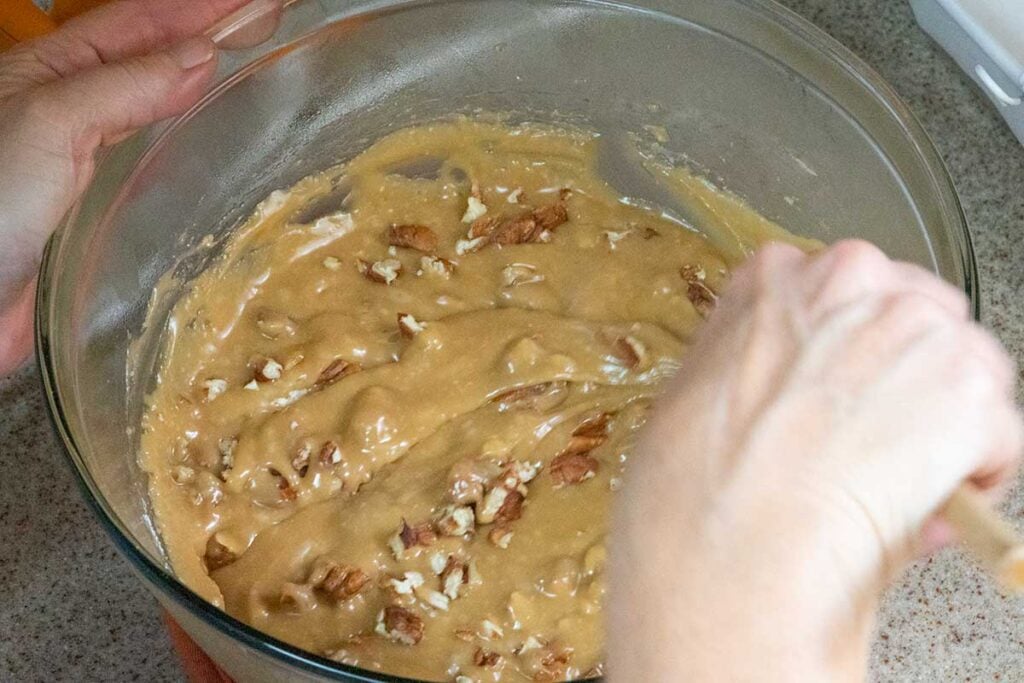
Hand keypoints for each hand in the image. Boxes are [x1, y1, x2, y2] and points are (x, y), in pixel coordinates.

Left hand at [0, 0, 278, 375]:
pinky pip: (150, 158)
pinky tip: (210, 141)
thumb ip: (125, 86)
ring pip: (153, 103)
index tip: (262, 1)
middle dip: (209, 31)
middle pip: (151, 54)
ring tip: (250, 65)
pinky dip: (185, 140)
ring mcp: (82, 155)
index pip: (142, 21)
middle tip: (271, 21)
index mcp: (50, 69)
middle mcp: (68, 105)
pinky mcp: (95, 207)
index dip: (203, 7)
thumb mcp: (51, 122)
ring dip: (201, 80)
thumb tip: (201, 55)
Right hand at [609, 240, 1021, 680]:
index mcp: (774, 277)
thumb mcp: (694, 402)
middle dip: (913, 378)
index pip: (848, 290)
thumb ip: (756, 376)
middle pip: (921, 317)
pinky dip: (977, 480)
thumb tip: (815, 415)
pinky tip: (923, 509)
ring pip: (969, 371)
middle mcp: (850, 278)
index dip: (856, 353)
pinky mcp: (968, 387)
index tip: (850, 396)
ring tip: (901, 484)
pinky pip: (1001, 436)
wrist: (728, 543)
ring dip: (947, 427)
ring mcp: (914, 327)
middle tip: (885, 444)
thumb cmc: (689, 488)